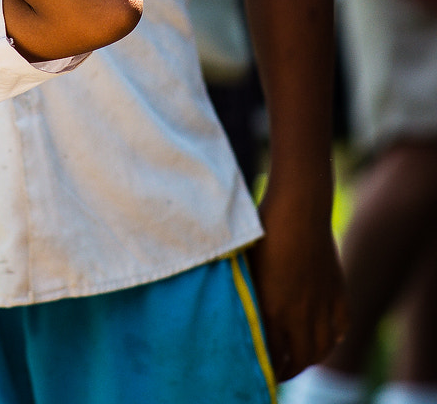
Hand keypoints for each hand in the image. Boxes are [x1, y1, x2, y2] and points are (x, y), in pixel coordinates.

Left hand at [249, 178, 346, 380]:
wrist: (298, 208)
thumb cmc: (262, 229)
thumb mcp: (246, 265)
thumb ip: (248, 294)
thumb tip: (239, 313)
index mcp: (272, 309)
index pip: (273, 356)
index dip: (266, 366)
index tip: (257, 366)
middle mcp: (300, 315)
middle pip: (300, 360)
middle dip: (288, 370)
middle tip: (277, 369)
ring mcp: (322, 306)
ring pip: (321, 349)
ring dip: (309, 358)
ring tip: (297, 357)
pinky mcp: (338, 294)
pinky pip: (340, 328)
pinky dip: (332, 338)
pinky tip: (322, 336)